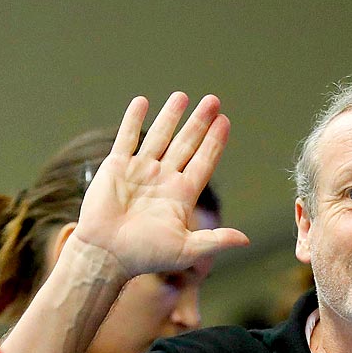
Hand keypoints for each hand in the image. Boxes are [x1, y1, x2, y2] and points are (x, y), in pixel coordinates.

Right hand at [71, 93, 249, 277]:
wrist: (105, 254)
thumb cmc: (145, 256)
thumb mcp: (186, 250)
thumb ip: (215, 241)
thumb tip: (246, 240)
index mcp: (181, 195)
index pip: (203, 161)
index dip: (214, 142)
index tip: (225, 121)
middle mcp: (163, 179)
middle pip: (186, 144)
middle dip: (199, 122)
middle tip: (213, 101)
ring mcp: (140, 171)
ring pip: (159, 136)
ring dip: (170, 116)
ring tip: (182, 96)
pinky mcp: (116, 167)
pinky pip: (127, 138)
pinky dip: (133, 120)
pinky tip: (142, 102)